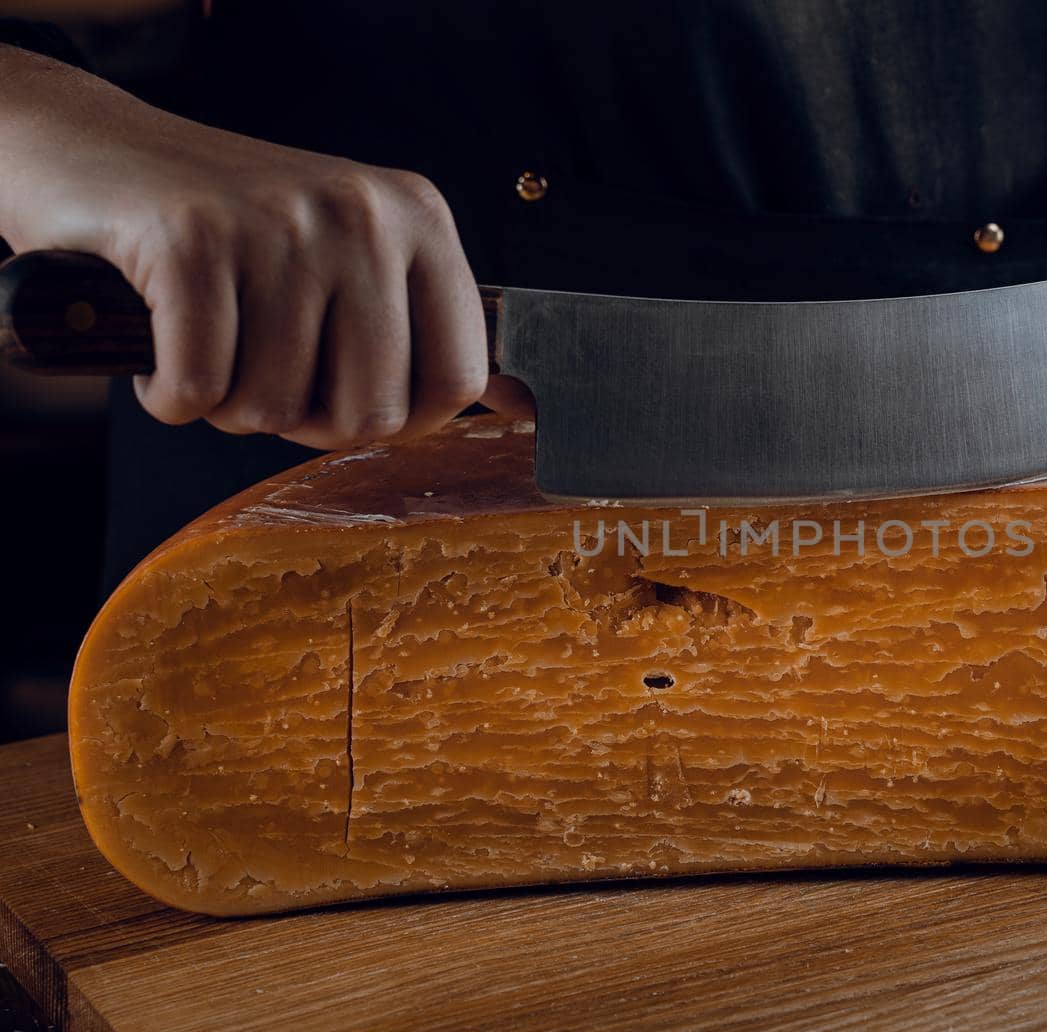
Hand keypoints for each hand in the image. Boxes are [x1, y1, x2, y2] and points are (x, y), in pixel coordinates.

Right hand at [0, 46, 497, 448]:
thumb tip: (513, 404)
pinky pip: (198, 390)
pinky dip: (169, 396)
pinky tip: (162, 347)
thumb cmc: (234, 231)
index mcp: (418, 219)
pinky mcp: (190, 241)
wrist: (96, 156)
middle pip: (370, 413)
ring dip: (230, 406)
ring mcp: (278, 223)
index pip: (458, 377)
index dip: (404, 422)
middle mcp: (362, 213)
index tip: (354, 404)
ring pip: (276, 409)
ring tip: (211, 346)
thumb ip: (417, 325)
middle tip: (265, 375)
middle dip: (306, 423)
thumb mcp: (350, 256)